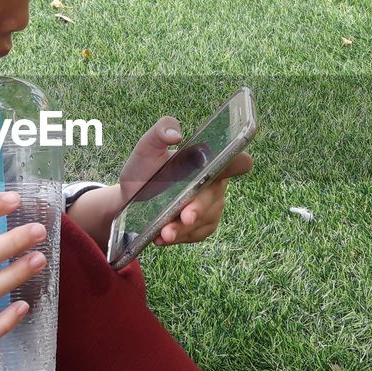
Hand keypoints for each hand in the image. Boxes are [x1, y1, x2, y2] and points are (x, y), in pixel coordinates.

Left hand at [118, 116, 253, 248]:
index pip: (232, 160)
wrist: (130, 198)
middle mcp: (214, 183)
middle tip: (186, 217)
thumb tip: (176, 134)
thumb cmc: (143, 168)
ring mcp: (211, 206)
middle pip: (214, 197)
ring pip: (205, 219)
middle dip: (199, 208)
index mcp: (207, 160)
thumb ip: (160, 131)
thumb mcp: (147, 147)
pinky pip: (197, 234)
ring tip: (164, 234)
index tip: (241, 165)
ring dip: (184, 229)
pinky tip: (161, 238)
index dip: (238, 163)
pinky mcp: (203, 226)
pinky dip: (180, 238)